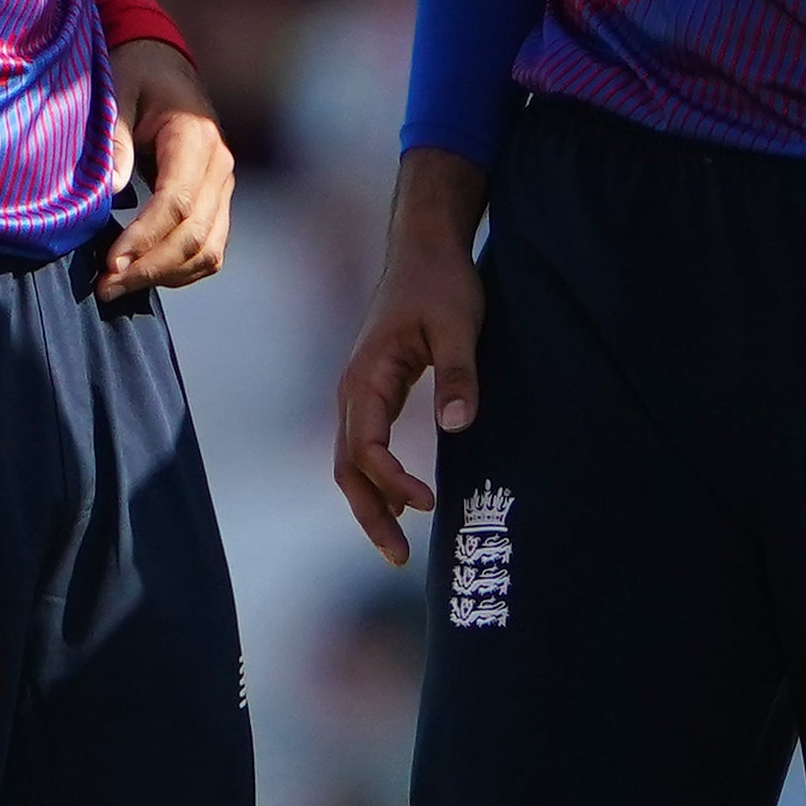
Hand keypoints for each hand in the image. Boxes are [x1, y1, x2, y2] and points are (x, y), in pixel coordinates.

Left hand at [100, 34, 232, 294]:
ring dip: (165, 276)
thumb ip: (116, 138)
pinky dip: (179, 271)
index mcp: (196, 137)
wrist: (164, 65)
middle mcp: (220, 168)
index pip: (178, 202)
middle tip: (104, 287)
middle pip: (195, 235)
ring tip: (117, 288)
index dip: (145, 238)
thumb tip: (111, 190)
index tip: (110, 263)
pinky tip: (142, 275)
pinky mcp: (217, 203)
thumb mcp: (117, 92)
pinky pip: (209, 250)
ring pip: (208, 251)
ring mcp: (223, 188)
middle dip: (150, 268)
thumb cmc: (135, 75)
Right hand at [334, 150, 487, 560]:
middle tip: (398, 558)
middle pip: (346, 467)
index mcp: (366, 376)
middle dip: (369, 514)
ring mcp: (359, 392)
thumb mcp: (458, 325)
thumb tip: (457, 427)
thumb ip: (458, 376)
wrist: (424, 247)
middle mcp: (352, 390)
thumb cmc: (441, 283)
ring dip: (370, 502)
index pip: (366, 447)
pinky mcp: (374, 391)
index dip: (393, 482)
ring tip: (396, 545)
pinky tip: (402, 501)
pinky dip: (376, 479)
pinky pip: (364, 445)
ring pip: (350, 461)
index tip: (427, 503)